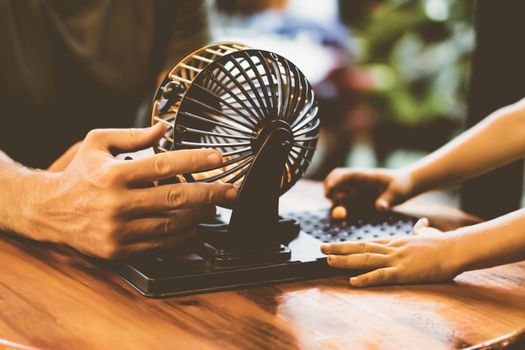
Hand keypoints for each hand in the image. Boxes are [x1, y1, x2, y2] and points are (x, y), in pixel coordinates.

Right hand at [23, 124, 236, 258]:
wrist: (49, 210)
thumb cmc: (79, 173)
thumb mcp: (98, 143)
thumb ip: (133, 136)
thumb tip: (164, 127)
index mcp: (114, 174)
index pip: (164, 164)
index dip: (196, 161)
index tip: (220, 159)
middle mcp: (117, 203)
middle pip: (176, 197)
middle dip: (210, 194)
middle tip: (231, 191)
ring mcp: (118, 230)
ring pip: (172, 224)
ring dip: (199, 216)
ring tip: (213, 207)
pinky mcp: (119, 250)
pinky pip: (161, 245)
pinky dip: (182, 236)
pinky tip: (193, 225)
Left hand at [321, 218, 462, 285]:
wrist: (456, 248)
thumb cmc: (443, 243)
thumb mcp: (428, 234)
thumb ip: (421, 230)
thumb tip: (422, 225)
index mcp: (394, 241)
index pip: (366, 242)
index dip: (348, 244)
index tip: (334, 245)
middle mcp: (391, 248)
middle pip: (360, 248)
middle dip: (339, 248)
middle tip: (321, 248)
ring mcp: (396, 259)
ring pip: (365, 259)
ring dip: (345, 260)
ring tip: (328, 260)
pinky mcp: (404, 272)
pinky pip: (381, 275)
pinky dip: (365, 278)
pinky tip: (353, 281)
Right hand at [324, 167, 413, 210]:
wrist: (404, 185)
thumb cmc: (401, 186)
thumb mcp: (398, 193)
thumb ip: (387, 201)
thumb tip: (379, 207)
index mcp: (365, 176)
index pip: (348, 175)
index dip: (337, 180)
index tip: (330, 188)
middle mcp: (356, 180)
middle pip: (336, 178)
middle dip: (328, 186)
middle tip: (329, 198)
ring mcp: (354, 187)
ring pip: (336, 188)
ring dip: (333, 196)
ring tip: (342, 207)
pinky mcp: (355, 195)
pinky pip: (341, 198)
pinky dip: (338, 203)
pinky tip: (345, 210)